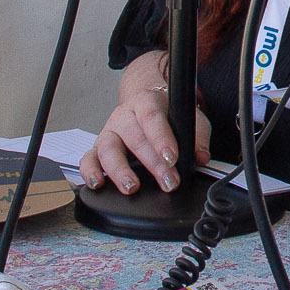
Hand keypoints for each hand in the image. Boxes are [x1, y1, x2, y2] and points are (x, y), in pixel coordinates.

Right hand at [77, 52, 200, 192]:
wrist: (146, 106)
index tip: (172, 158)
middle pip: (134, 138)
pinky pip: (88, 159)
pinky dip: (89, 172)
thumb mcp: (188, 118)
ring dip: (120, 170)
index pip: (152, 117)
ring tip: (132, 187)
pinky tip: (98, 184)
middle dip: (152, 163)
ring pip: (108, 149)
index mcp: (146, 102)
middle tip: (167, 182)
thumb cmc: (168, 115)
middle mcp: (124, 115)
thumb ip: (197, 136)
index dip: (162, 138)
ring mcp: (109, 132)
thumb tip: (201, 157)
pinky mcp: (98, 149)